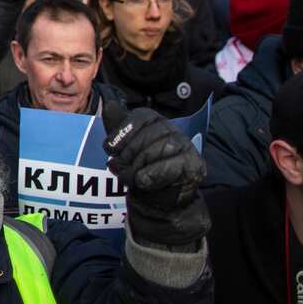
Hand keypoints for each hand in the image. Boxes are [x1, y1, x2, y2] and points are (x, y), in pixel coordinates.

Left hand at [103, 102, 208, 248]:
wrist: (159, 198)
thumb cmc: (141, 168)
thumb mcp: (124, 147)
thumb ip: (116, 127)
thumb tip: (108, 105)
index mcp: (155, 120)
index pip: (139, 117)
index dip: (121, 133)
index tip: (110, 148)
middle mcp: (172, 129)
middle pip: (146, 136)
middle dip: (127, 155)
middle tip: (118, 169)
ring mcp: (185, 146)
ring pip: (156, 151)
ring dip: (137, 168)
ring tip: (130, 179)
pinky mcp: (194, 165)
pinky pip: (170, 167)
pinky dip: (152, 175)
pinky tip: (143, 181)